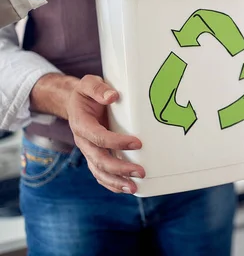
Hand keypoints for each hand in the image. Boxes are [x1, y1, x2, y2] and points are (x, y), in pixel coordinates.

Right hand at [67, 75, 144, 193]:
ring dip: (116, 182)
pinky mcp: (95, 155)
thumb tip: (113, 96)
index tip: (138, 143)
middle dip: (120, 168)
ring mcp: (89, 150)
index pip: (99, 137)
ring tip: (134, 188)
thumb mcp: (88, 84)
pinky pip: (101, 174)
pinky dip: (112, 183)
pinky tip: (126, 188)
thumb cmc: (86, 93)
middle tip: (141, 172)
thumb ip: (98, 89)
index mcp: (82, 124)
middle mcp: (83, 141)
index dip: (117, 142)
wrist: (75, 103)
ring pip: (99, 172)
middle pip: (99, 160)